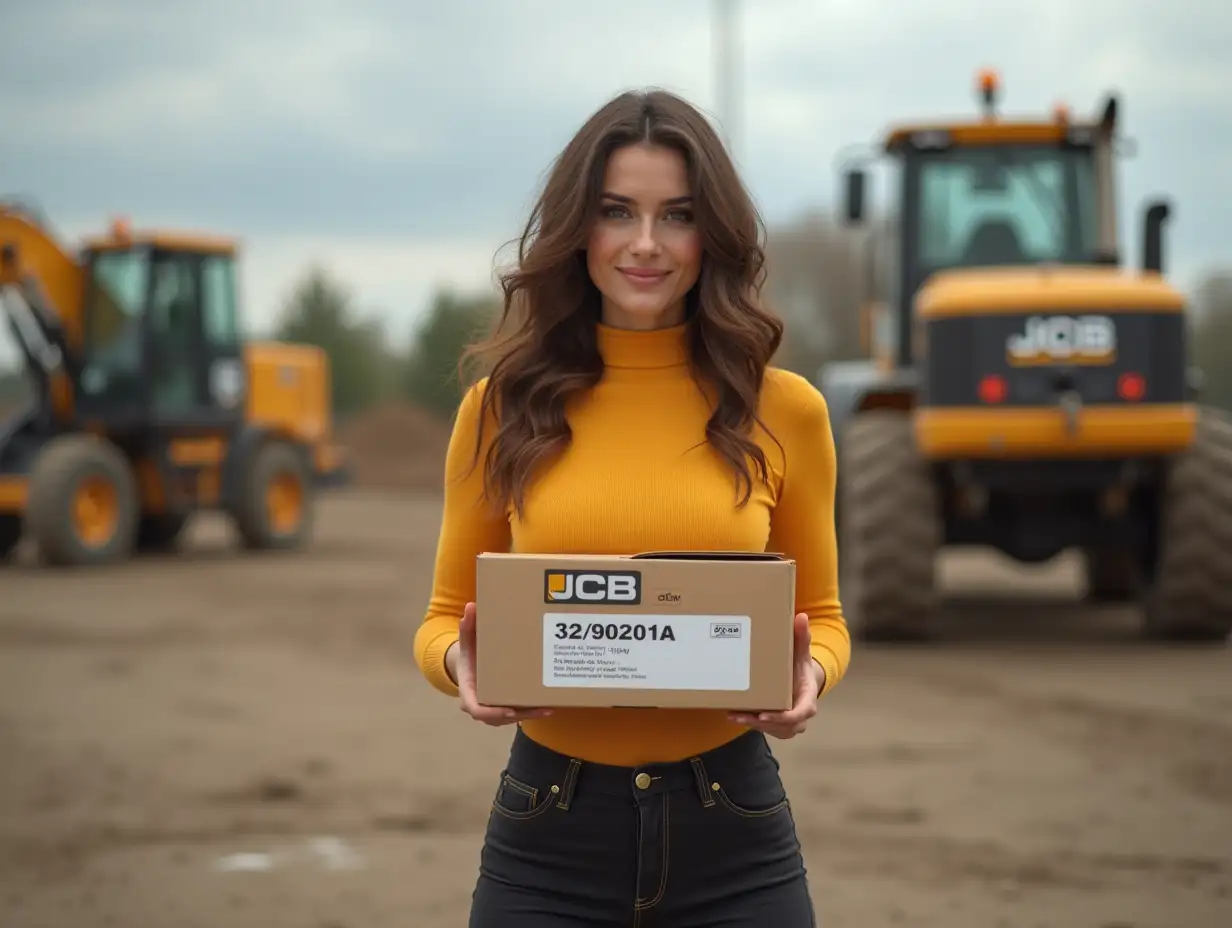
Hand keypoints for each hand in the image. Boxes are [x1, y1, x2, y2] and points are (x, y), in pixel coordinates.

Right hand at [447, 602, 552, 725]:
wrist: (471, 666)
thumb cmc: (470, 655)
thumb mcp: (468, 641)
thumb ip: (468, 626)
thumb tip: (470, 606)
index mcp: (470, 692)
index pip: (477, 710)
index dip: (493, 713)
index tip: (510, 710)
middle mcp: (481, 706)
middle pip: (500, 717)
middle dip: (520, 714)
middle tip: (539, 709)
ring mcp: (494, 710)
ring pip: (512, 717)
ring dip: (530, 715)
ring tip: (548, 708)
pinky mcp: (506, 709)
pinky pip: (518, 714)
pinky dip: (532, 711)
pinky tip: (549, 706)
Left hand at [728, 612, 823, 738]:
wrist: (800, 681)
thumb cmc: (800, 667)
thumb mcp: (801, 652)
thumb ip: (801, 636)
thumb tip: (801, 616)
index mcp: (808, 699)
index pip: (800, 713)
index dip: (783, 717)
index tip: (764, 715)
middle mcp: (800, 716)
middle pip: (783, 726)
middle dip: (762, 723)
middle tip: (741, 715)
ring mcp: (788, 723)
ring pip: (771, 729)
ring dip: (752, 723)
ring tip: (734, 715)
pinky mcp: (777, 726)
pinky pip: (765, 728)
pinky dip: (750, 722)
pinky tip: (733, 714)